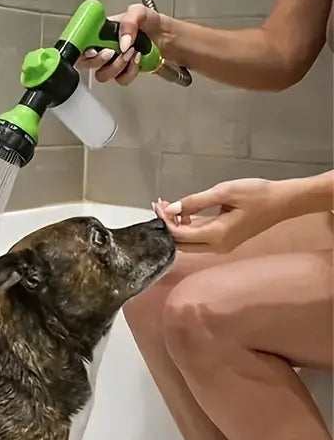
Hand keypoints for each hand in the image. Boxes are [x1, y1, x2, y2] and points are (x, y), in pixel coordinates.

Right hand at [75, 4, 164, 85]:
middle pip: (85, 63)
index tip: (91, 50)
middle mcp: (102, 48)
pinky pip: (120, 80)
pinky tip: (137, 59)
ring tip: (131, 53)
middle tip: (111, 53)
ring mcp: (112, 63)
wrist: (168, 38)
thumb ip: (129, 22)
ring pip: (102, 75)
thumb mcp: (140, 12)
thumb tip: (122, 43)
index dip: (79, 50)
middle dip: (97, 61)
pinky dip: (130, 71)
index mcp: (100, 32)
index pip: (79, 43)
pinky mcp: (123, 74)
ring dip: (117, 66)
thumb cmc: (152, 23)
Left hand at [153, 179, 285, 252]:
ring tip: (168, 206)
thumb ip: (195, 202)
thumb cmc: (257, 194)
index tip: (157, 205)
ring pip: (189, 242)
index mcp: (216, 235)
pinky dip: (188, 227)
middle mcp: (216, 247)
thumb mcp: (224, 192)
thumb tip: (170, 208)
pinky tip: (184, 213)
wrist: (283, 202)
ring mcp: (221, 247)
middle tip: (159, 205)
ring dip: (177, 226)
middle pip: (181, 243)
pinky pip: (199, 239)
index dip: (165, 221)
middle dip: (167, 225)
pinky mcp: (224, 242)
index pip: (180, 235)